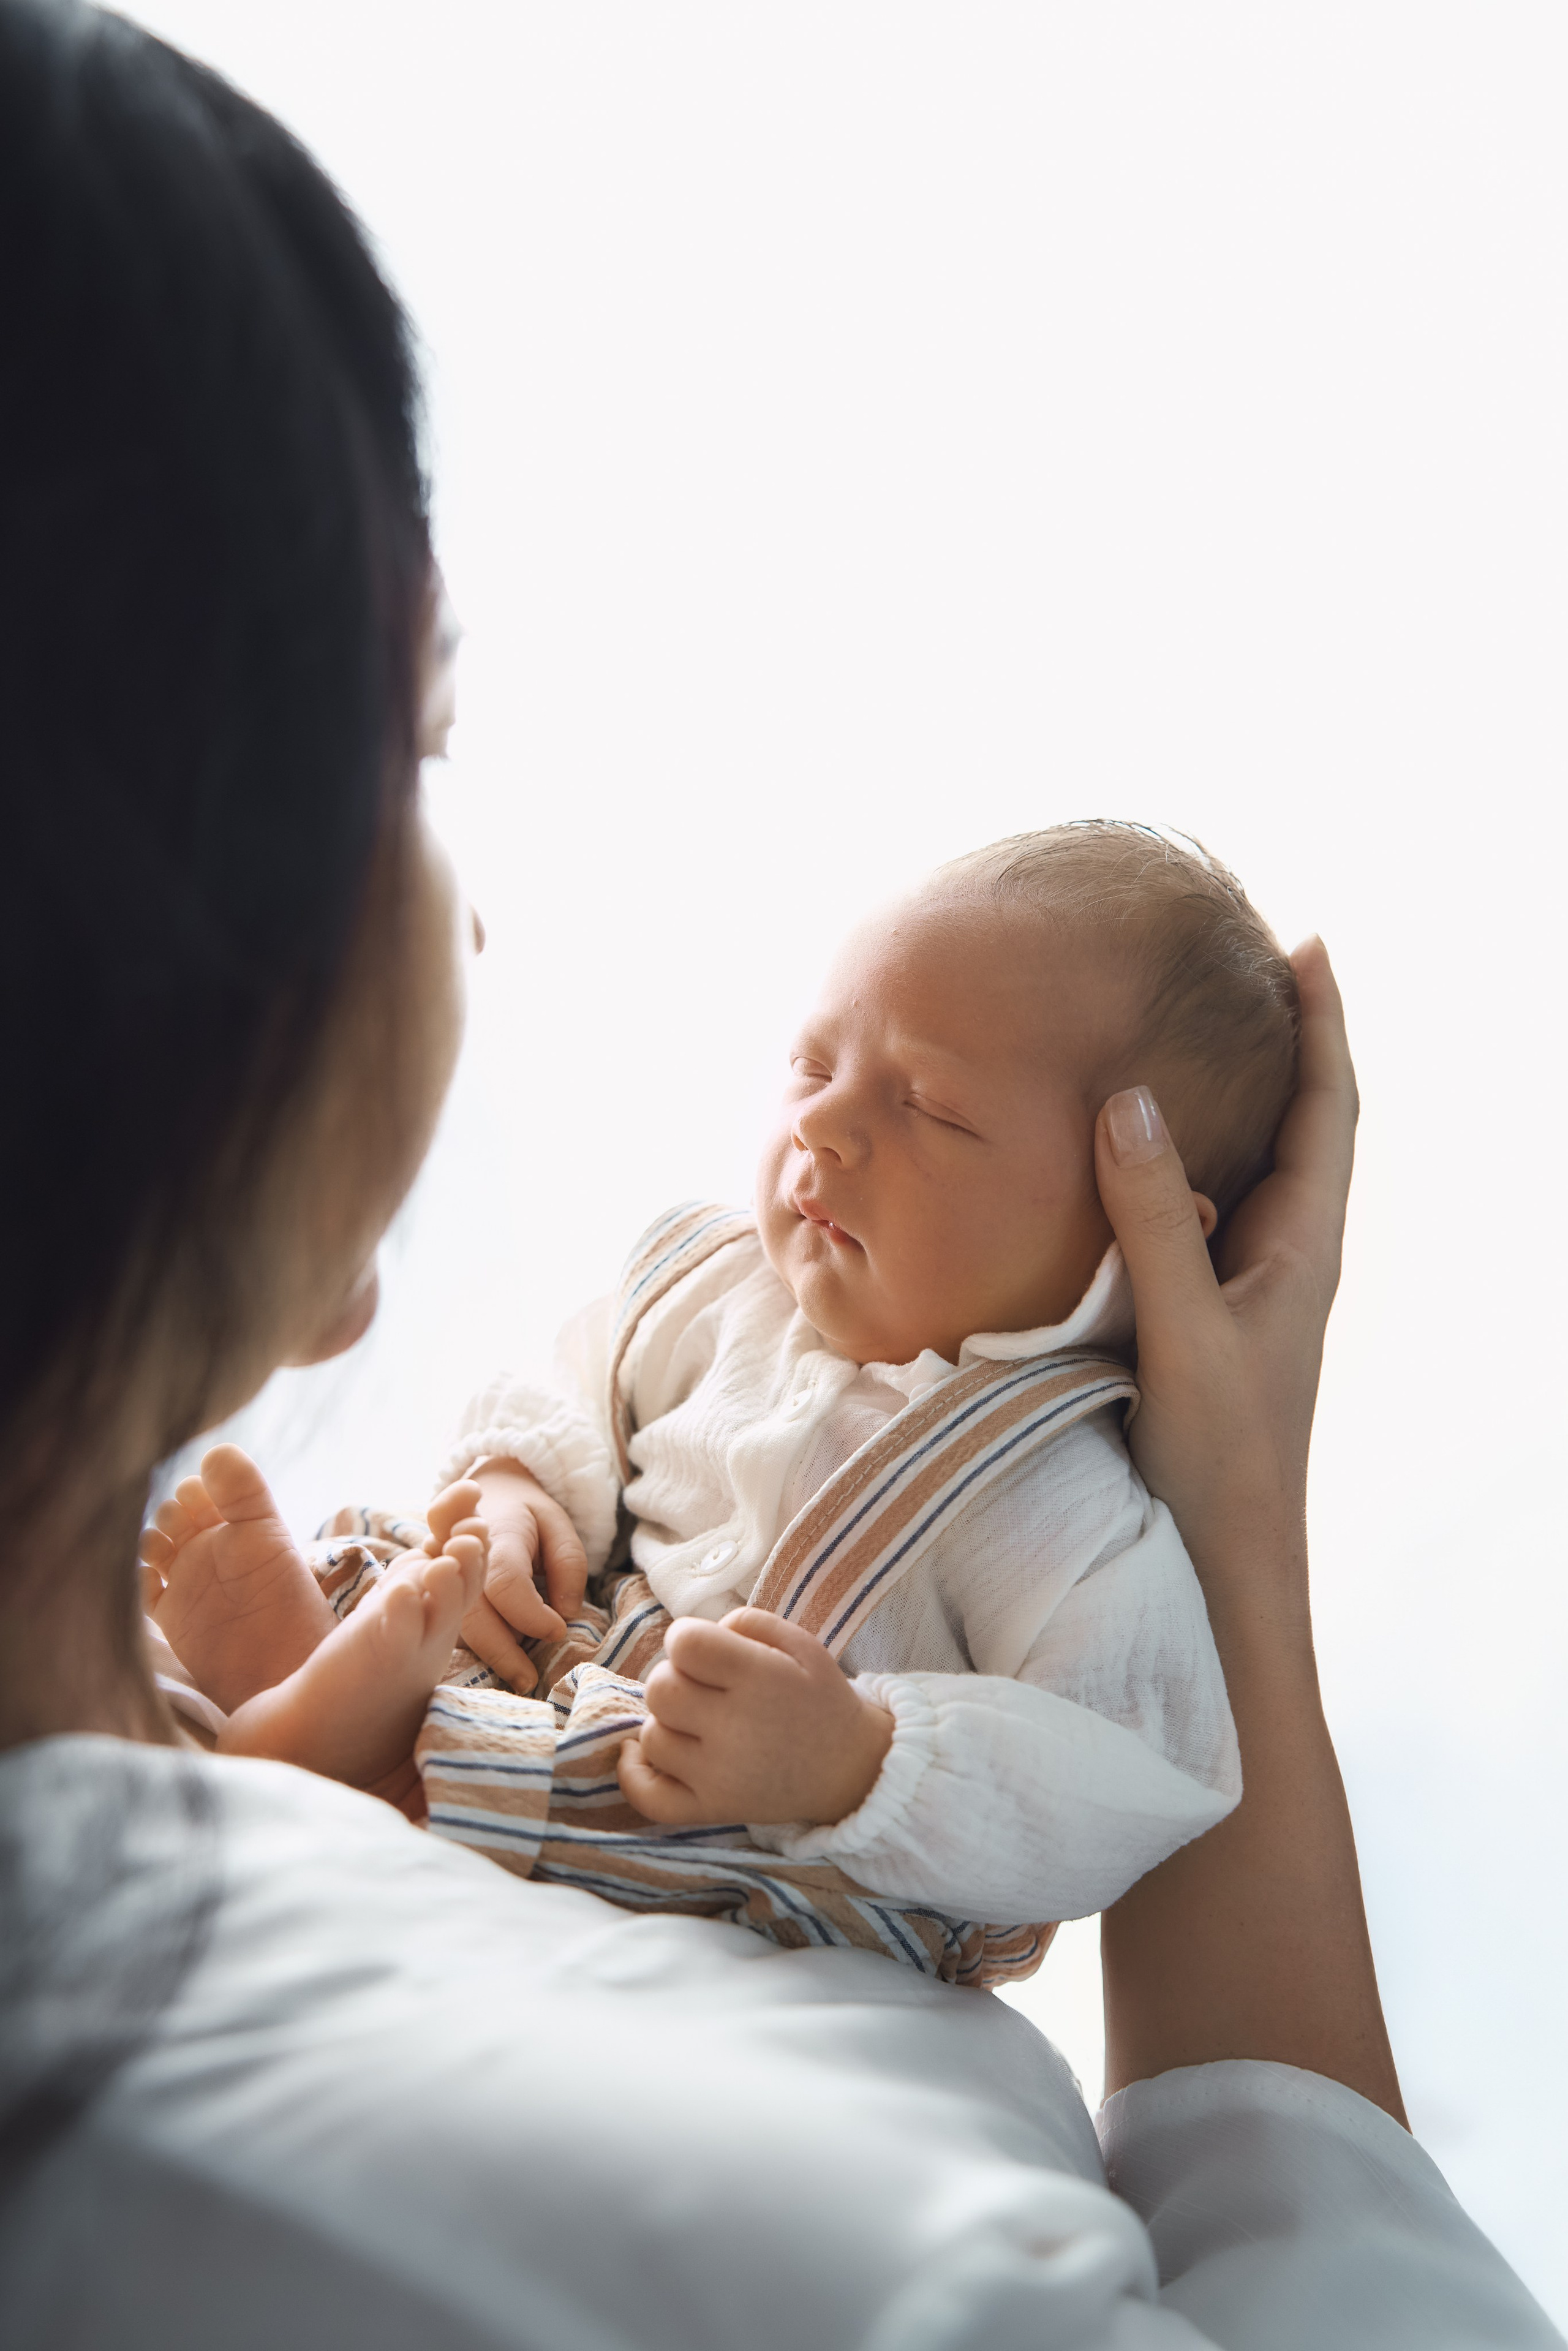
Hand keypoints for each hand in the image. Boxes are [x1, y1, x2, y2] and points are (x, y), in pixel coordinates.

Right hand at [424, 1461, 587, 1690]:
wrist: (488, 1492)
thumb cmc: (529, 1516)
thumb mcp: (559, 1525)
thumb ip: (568, 1564)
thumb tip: (564, 1612)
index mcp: (495, 1534)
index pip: (506, 1582)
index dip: (532, 1614)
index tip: (559, 1632)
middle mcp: (460, 1558)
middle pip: (473, 1613)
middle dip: (502, 1651)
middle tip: (531, 1680)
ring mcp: (443, 1577)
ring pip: (459, 1626)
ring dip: (488, 1654)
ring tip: (520, 1676)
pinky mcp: (438, 1593)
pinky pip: (452, 1627)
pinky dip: (477, 1647)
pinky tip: (501, 1660)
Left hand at [618, 1608, 894, 1827]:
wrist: (848, 1769)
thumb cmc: (817, 1698)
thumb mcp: (800, 1643)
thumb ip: (747, 1622)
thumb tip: (690, 1637)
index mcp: (761, 1679)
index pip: (685, 1644)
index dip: (686, 1638)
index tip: (704, 1650)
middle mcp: (737, 1730)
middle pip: (660, 1689)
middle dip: (674, 1678)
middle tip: (703, 1687)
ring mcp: (720, 1777)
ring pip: (652, 1737)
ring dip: (665, 1722)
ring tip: (697, 1721)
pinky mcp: (712, 1810)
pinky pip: (649, 1797)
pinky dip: (633, 1775)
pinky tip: (639, 1753)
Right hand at [1097, 935, 1356, 1653]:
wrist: (1224, 1571)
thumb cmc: (1220, 1463)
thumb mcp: (1183, 1332)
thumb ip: (1154, 1218)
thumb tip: (1128, 1098)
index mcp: (1301, 1248)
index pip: (1327, 1109)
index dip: (1323, 1023)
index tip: (1308, 943)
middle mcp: (1282, 1257)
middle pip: (1299, 1122)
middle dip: (1283, 1039)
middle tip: (1247, 964)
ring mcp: (1246, 1289)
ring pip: (1249, 1166)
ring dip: (1234, 1096)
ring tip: (1195, 1032)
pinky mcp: (1203, 1318)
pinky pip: (1199, 1211)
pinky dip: (1180, 1160)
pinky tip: (1136, 1152)